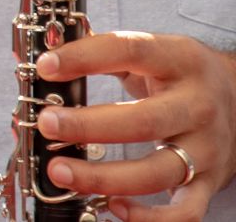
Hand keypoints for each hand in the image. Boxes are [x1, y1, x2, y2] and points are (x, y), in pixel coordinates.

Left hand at [32, 31, 235, 221]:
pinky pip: (184, 211)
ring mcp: (206, 147)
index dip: (85, 57)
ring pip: (158, 171)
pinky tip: (113, 207)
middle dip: (89, 126)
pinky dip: (149, 217)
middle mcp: (197, 104)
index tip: (46, 66)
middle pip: (144, 121)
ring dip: (104, 177)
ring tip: (60, 171)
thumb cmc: (176, 73)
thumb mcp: (151, 51)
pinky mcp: (210, 182)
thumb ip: (102, 50)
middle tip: (47, 124)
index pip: (131, 50)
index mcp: (179, 58)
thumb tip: (44, 51)